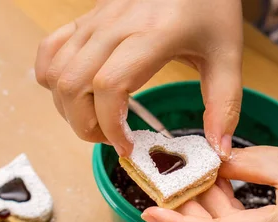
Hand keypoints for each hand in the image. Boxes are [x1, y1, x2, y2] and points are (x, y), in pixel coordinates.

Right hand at [35, 0, 243, 158]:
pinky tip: (74, 92)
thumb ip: (224, 104)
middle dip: (85, 125)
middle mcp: (115, 25)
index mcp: (153, 34)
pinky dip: (51, 78)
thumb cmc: (210, 6)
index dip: (110, 126)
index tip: (127, 147)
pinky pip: (49, 50)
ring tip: (94, 120)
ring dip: (67, 108)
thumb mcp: (228, 54)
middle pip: (73, 85)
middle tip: (110, 138)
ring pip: (56, 73)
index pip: (109, 86)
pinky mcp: (85, 18)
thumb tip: (217, 151)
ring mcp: (95, 20)